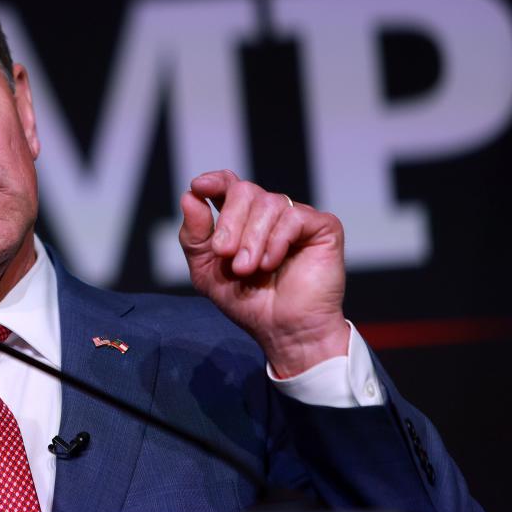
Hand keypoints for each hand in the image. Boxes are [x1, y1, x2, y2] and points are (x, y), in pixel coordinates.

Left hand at [179, 170, 348, 377]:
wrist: (282, 330)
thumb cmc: (247, 302)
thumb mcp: (207, 271)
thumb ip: (194, 236)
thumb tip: (189, 196)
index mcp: (242, 219)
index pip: (228, 184)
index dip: (214, 181)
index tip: (199, 186)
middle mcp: (269, 213)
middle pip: (244, 190)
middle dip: (230, 222)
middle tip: (224, 253)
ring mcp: (296, 217)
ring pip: (268, 203)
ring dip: (252, 239)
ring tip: (247, 269)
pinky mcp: (322, 227)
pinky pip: (293, 217)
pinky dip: (276, 241)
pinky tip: (271, 264)